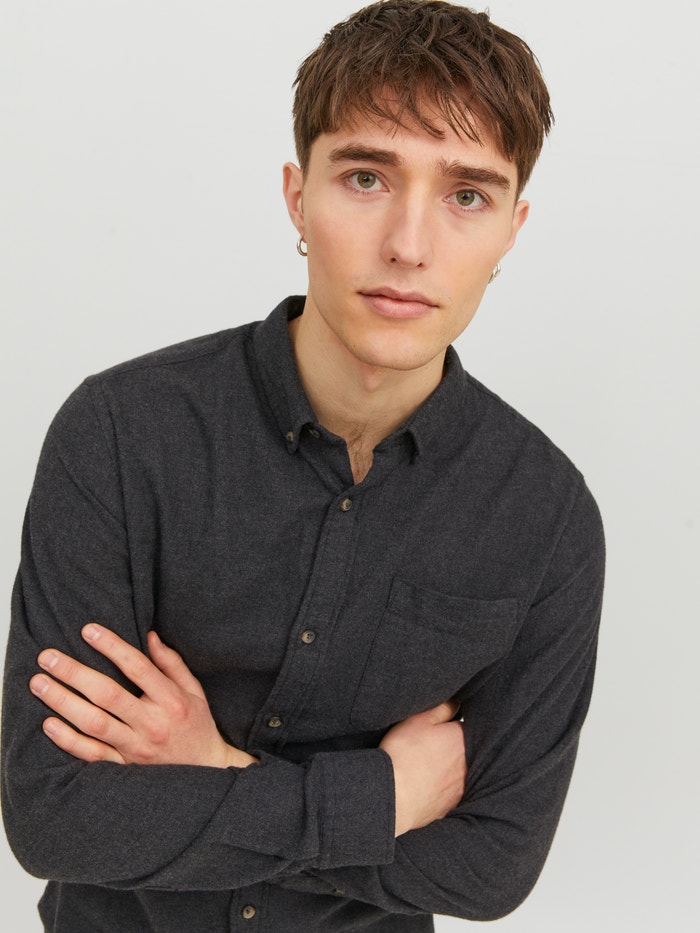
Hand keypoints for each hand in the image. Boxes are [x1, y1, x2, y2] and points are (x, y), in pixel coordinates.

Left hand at [29, 624, 256, 768]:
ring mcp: (136, 748)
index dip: (112, 647)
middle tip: (48, 657)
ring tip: (39, 683)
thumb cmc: (198, 726)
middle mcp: (152, 724)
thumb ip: (171, 664)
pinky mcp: (125, 767)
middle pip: (107, 694)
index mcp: (171, 700)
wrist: (206, 770)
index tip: (88, 630)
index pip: (137, 667)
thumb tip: (149, 637)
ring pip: (93, 723)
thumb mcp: (194, 690)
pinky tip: (48, 723)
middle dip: (74, 673)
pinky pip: (91, 754)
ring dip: (62, 702)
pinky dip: (68, 740)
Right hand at [380, 700, 466, 836]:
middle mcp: (468, 763)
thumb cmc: (404, 755)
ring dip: (450, 767)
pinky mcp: (452, 804)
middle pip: (465, 749)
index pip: (463, 726)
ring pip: (460, 770)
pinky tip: (429, 784)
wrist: (396, 797)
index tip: (438, 728)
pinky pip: (452, 790)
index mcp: (461, 739)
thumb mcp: (418, 720)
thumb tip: (456, 703)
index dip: (450, 725)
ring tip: (429, 765)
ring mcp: (461, 786)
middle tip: (432, 745)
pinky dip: (444, 786)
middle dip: (452, 745)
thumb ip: (441, 709)